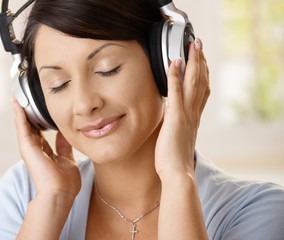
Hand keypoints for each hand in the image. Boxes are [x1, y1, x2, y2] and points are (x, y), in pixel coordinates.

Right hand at [12, 99, 80, 201]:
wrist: (60, 194)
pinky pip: (21, 126)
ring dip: (21, 110)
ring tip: (18, 95)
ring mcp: (29, 148)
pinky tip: (17, 103)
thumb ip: (64, 148)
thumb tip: (64, 135)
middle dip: (28, 113)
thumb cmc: (65, 184)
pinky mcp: (26, 146)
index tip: (41, 110)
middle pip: (30, 127)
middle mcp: (35, 150)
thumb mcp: (68, 161)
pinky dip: (19, 114)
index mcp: (44, 153)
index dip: (40, 122)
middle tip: (26, 98)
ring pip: (23, 125)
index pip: (40, 133)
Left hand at [155, 38, 209, 179]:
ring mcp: (186, 115)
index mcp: (193, 118)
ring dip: (192, 62)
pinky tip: (174, 63)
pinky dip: (175, 77)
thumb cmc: (174, 160)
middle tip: (198, 44)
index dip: (202, 74)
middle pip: (200, 82)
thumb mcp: (178, 139)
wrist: (177, 174)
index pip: (202, 91)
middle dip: (200, 61)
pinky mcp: (175, 118)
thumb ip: (177, 127)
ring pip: (193, 83)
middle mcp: (193, 114)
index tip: (200, 60)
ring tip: (191, 46)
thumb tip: (171, 121)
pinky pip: (176, 93)